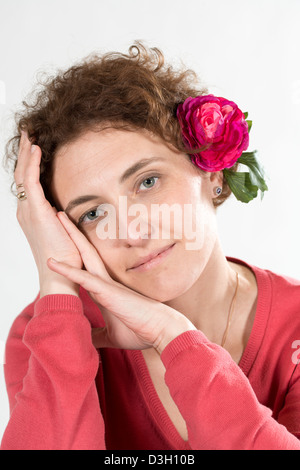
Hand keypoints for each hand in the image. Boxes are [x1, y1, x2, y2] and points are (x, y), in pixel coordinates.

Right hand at [14, 131, 82, 294]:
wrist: (61, 274)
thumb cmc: (66, 257)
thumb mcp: (63, 231)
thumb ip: (61, 218)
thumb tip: (63, 208)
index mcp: (32, 215)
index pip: (28, 183)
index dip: (30, 164)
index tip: (36, 147)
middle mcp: (26, 211)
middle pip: (21, 174)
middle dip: (25, 153)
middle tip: (29, 133)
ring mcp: (29, 211)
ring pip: (23, 174)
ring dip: (27, 152)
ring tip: (30, 133)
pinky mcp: (37, 212)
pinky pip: (31, 181)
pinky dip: (32, 163)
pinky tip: (37, 149)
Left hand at [47, 212, 195, 353]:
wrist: (162, 330)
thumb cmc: (141, 330)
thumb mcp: (112, 335)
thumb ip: (97, 335)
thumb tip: (83, 341)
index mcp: (104, 290)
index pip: (85, 266)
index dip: (74, 252)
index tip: (62, 240)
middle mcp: (104, 282)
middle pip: (84, 252)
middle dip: (72, 233)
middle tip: (59, 215)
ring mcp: (106, 284)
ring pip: (84, 256)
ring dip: (70, 238)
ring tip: (57, 217)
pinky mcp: (108, 292)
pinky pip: (84, 279)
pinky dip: (67, 270)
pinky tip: (51, 262)